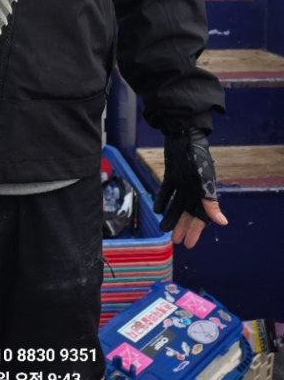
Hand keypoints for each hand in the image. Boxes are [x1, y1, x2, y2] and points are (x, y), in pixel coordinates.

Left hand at [153, 129, 227, 248]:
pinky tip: (157, 209)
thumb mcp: (203, 181)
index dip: (195, 231)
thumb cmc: (196, 157)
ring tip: (163, 227)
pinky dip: (163, 200)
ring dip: (171, 216)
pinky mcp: (172, 174)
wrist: (184, 135)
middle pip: (187, 213)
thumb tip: (222, 222)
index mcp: (203, 192)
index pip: (200, 217)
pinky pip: (167, 191)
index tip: (189, 245)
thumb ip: (210, 201)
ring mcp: (182, 182)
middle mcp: (193, 189)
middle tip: (175, 241)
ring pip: (177, 204)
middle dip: (182, 227)